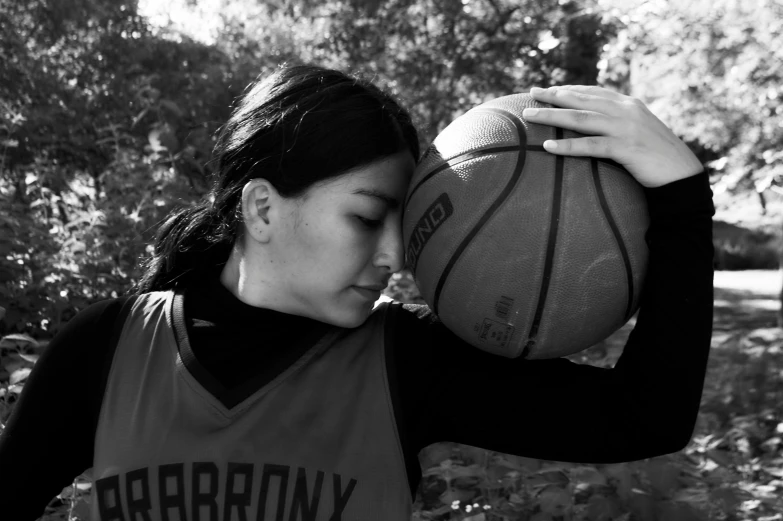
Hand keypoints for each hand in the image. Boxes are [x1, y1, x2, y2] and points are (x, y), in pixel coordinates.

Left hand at [523, 85, 703, 187]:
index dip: (569, 89)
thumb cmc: (657, 157)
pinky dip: (568, 145)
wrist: (682, 174)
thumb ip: (619, 124)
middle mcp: (627, 111)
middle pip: (582, 100)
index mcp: (629, 105)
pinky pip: (591, 145)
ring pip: (581, 118)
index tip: (547, 89)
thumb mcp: (638, 133)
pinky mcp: (626, 148)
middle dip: (554, 96)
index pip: (593, 92)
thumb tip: (595, 126)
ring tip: (529, 116)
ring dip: (552, 115)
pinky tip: (548, 146)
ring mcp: (626, 128)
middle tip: (531, 93)